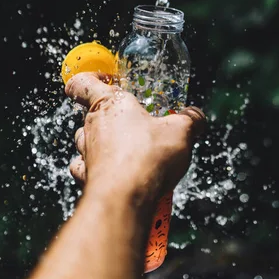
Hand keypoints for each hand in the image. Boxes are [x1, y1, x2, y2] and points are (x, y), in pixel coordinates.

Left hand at [65, 72, 205, 202]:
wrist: (125, 200)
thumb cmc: (148, 156)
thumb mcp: (181, 130)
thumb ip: (191, 119)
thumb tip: (196, 116)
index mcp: (110, 104)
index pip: (82, 83)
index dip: (88, 78)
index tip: (104, 81)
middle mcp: (93, 126)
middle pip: (89, 113)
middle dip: (109, 116)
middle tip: (133, 122)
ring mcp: (87, 153)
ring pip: (86, 141)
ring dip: (103, 143)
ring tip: (129, 150)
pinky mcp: (86, 179)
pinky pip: (87, 169)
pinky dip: (98, 170)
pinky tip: (116, 174)